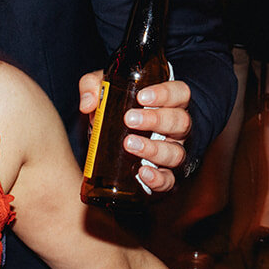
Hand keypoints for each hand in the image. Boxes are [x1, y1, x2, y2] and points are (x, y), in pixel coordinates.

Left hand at [77, 72, 191, 191]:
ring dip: (154, 149)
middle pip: (180, 122)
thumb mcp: (105, 92)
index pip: (180, 93)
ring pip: (177, 153)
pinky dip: (158, 179)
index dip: (166, 93)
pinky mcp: (165, 177)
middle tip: (129, 119)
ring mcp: (173, 154)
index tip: (142, 97)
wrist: (115, 146)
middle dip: (156, 120)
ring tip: (129, 144)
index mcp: (168, 103)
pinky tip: (142, 173)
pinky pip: (169, 181)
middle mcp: (176, 129)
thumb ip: (93, 87)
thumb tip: (87, 104)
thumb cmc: (118, 111)